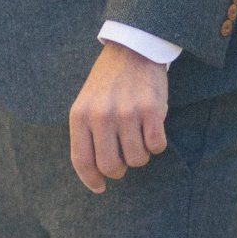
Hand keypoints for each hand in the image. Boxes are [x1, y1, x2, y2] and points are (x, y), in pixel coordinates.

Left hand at [69, 41, 169, 193]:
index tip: (100, 187)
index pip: (82, 160)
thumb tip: (96, 173)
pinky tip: (152, 129)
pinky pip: (157, 146)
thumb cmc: (108, 82)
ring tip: (138, 136)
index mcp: (80, 116)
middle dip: (119, 169)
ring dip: (140, 155)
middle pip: (111, 166)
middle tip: (124, 159)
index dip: (91, 179)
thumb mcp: (86, 104)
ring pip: (137, 159)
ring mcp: (126, 113)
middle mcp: (101, 116)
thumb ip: (87, 134)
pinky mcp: (151, 110)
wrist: (132, 50)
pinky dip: (157, 144)